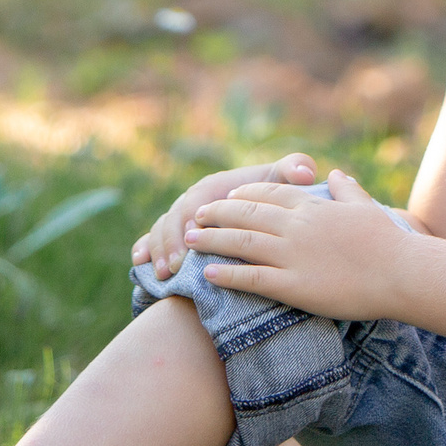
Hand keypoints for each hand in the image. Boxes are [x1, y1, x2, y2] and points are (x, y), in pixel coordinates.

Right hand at [132, 152, 316, 280]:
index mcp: (214, 185)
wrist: (264, 209)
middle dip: (171, 242)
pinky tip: (140, 265)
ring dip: (159, 251)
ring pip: (161, 231)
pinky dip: (144, 249)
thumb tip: (306, 171)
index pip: (198, 199)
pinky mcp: (174, 234)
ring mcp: (181, 217)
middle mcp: (193, 199)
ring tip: (164, 275)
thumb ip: (294, 170)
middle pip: (174, 218)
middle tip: (176, 267)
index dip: (193, 217)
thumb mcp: (284, 182)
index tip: (194, 238)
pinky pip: (152, 239)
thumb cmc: (273, 194)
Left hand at [187, 170, 410, 319]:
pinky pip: (252, 279)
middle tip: (195, 217)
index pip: (268, 194)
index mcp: (312, 207)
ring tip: (189, 240)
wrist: (401, 273)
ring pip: (241, 244)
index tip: (226, 199)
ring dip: (211, 240)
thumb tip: (335, 173)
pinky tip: (208, 274)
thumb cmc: (388, 241)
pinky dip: (227, 275)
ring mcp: (293, 255)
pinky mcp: (294, 285)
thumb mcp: (364, 206)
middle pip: (246, 214)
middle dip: (217, 214)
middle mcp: (297, 226)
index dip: (243, 195)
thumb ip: (346, 189)